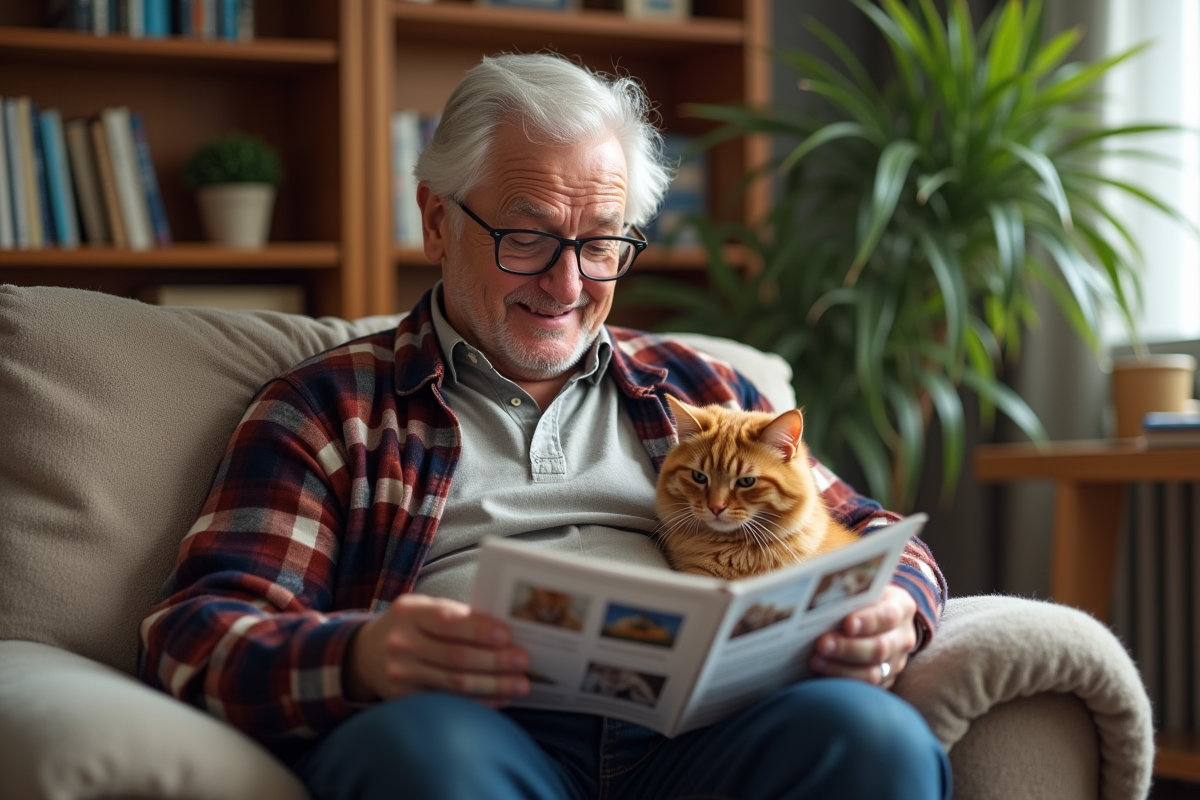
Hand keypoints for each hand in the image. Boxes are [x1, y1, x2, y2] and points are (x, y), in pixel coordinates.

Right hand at [344, 594, 530, 707]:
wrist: (365, 652)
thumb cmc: (408, 624)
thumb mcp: (423, 607)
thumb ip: (456, 614)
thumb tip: (502, 629)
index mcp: (409, 613)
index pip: (447, 621)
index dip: (479, 630)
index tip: (507, 634)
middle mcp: (401, 644)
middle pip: (455, 657)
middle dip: (495, 661)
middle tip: (523, 661)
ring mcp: (401, 675)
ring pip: (455, 684)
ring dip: (493, 685)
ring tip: (521, 684)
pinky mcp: (404, 699)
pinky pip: (448, 702)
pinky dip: (478, 702)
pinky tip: (500, 698)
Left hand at [809, 584, 916, 689]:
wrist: (886, 617)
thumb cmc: (867, 598)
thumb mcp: (866, 589)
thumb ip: (851, 594)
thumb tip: (819, 601)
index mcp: (901, 607)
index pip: (888, 615)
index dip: (868, 621)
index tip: (847, 624)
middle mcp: (903, 637)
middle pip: (880, 648)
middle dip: (848, 648)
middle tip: (822, 644)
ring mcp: (896, 662)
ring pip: (872, 673)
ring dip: (840, 669)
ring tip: (816, 660)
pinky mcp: (885, 681)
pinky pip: (864, 689)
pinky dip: (841, 682)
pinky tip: (821, 675)